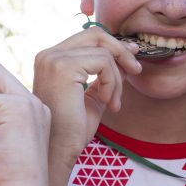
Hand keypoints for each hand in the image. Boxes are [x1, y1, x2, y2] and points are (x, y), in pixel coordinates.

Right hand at [32, 25, 140, 166]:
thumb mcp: (92, 95)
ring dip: (118, 78)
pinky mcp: (63, 67)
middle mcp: (49, 54)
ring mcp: (53, 58)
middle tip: (136, 71)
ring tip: (114, 102)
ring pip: (103, 51)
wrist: (59, 150)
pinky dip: (112, 83)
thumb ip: (103, 74)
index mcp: (52, 58)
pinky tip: (107, 103)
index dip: (114, 45)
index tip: (132, 58)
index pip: (88, 37)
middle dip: (121, 51)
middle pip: (96, 34)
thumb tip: (126, 53)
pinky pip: (103, 63)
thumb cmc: (73, 129)